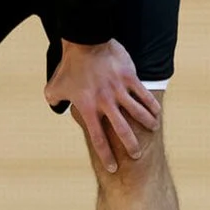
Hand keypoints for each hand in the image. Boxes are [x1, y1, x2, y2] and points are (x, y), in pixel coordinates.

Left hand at [44, 39, 161, 172]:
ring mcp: (119, 90)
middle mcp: (105, 102)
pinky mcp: (129, 77)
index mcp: (88, 108)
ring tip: (153, 130)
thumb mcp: (54, 86)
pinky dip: (151, 104)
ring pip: (137, 113)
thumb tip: (54, 106)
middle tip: (136, 155)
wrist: (85, 42)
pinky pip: (143, 94)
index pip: (98, 138)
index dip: (106, 155)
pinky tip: (156, 112)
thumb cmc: (69, 66)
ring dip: (147, 124)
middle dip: (131, 146)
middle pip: (122, 131)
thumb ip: (53, 100)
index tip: (112, 168)